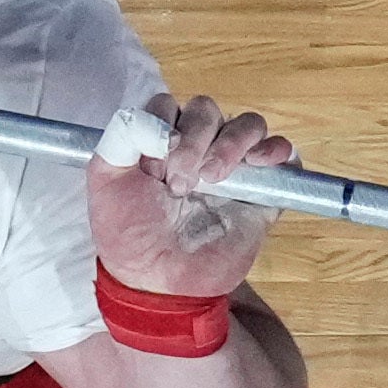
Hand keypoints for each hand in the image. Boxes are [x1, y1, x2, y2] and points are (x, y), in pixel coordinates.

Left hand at [84, 93, 293, 298]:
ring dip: (232, 142)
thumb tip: (155, 118)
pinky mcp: (261, 190)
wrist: (159, 282)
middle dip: (194, 138)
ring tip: (214, 177)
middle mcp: (197, 147)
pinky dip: (277, 149)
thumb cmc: (129, 234)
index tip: (154, 168)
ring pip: (247, 124)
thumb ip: (120, 138)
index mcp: (160, 141)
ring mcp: (231, 167)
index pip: (169, 105)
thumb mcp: (105, 182)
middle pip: (207, 110)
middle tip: (179, 182)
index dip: (164, 127)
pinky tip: (262, 162)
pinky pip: (282, 154)